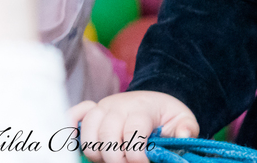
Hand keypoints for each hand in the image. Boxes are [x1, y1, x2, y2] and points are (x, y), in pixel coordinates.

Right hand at [70, 91, 198, 162]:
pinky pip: (73, 117)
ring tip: (115, 158)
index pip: (133, 132)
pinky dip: (70, 129)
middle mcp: (118, 106)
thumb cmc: (165, 115)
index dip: (137, 155)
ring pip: (89, 136)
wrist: (153, 101)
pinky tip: (81, 143)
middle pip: (107, 137)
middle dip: (118, 159)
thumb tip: (184, 136)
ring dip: (99, 154)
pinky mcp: (90, 113)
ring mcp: (101, 109)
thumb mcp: (182, 119)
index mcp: (142, 108)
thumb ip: (186, 128)